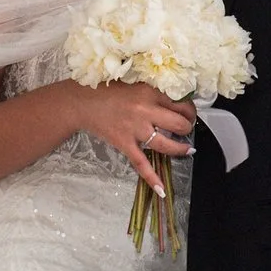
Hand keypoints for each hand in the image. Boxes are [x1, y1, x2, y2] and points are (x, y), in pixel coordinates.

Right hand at [67, 81, 195, 194]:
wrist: (82, 102)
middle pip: (178, 124)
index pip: (181, 103)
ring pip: (166, 144)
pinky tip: (161, 188)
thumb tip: (175, 100)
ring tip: (187, 150)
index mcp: (150, 92)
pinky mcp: (124, 143)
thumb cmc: (107, 90)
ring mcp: (135, 129)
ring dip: (180, 149)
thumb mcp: (135, 82)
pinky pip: (141, 163)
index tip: (189, 114)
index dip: (189, 111)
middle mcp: (145, 110)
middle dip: (187, 128)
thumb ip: (154, 91)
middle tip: (186, 129)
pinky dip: (152, 178)